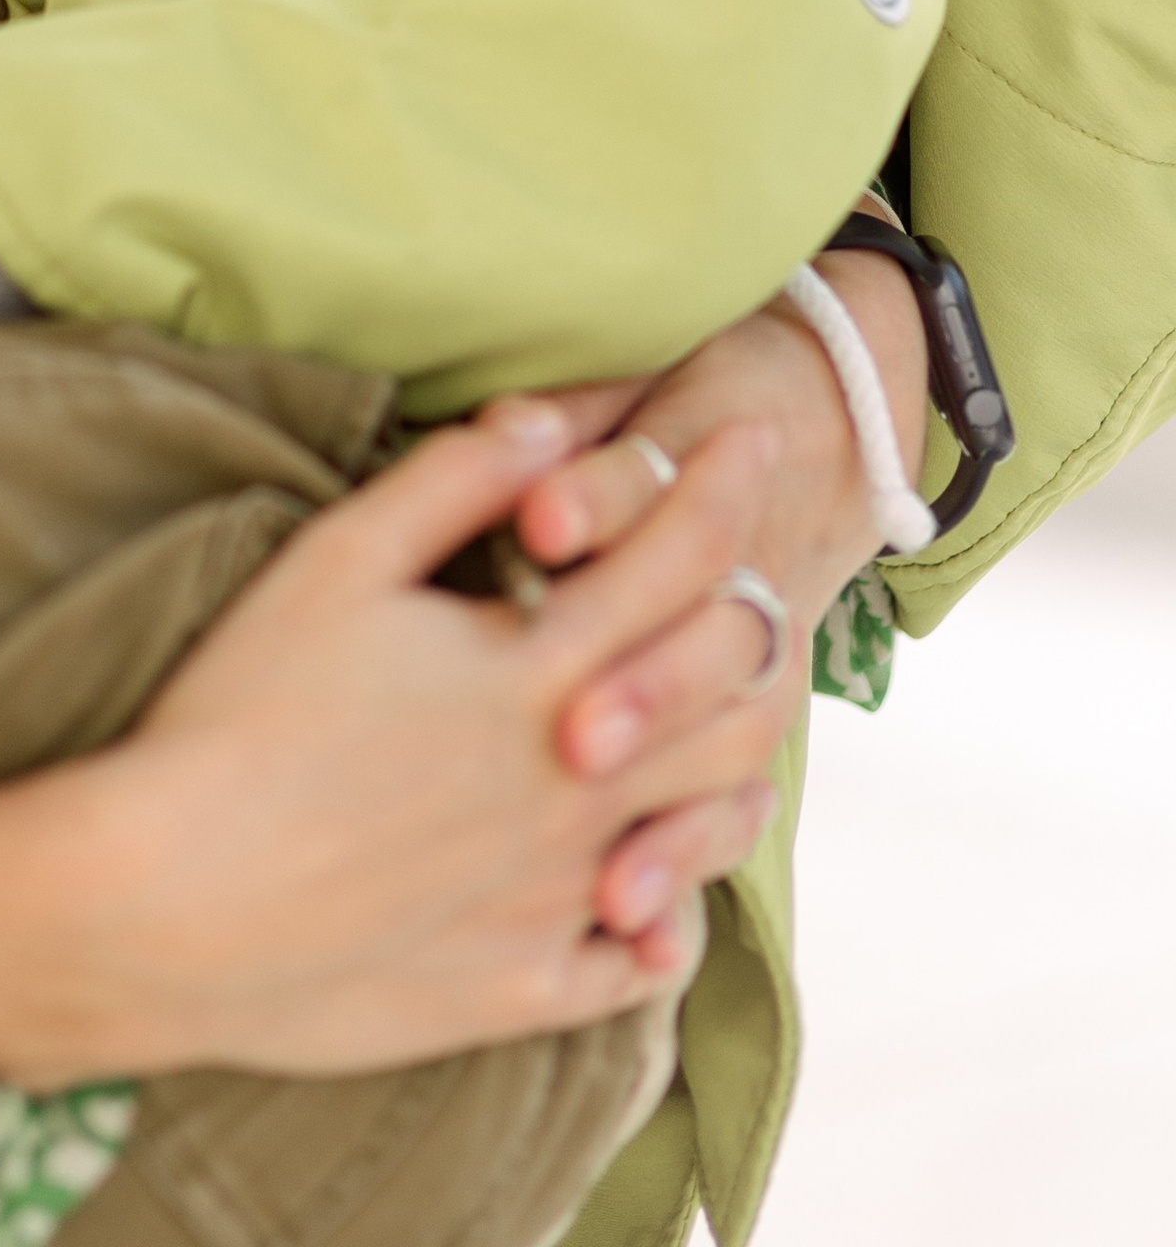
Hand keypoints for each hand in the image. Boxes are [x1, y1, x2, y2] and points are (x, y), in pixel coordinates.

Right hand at [0, 399, 782, 1087]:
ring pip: (711, 825)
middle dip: (755, 620)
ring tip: (721, 731)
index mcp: (537, 669)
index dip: (728, 480)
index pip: (681, 554)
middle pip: (730, 692)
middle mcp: (576, 784)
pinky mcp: (521, 988)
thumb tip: (549, 420)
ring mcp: (557, 897)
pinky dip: (666, 919)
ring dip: (733, 763)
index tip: (754, 430)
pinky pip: (642, 965)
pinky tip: (646, 893)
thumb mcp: (337, 560)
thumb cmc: (238, 708)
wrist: (166, 897)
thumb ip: (453, 480)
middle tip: (748, 586)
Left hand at [517, 253, 929, 932]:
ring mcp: (740, 683)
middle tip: (574, 733)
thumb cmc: (684, 411)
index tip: (542, 529)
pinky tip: (636, 942)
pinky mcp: (727, 748)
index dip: (599, 501)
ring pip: (728, 761)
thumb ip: (581, 418)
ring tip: (610, 890)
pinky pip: (724, 823)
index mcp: (697, 490)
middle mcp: (731, 599)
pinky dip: (688, 880)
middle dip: (643, 689)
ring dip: (672, 826)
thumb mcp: (640, 389)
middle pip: (700, 649)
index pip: (650, 494)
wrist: (815, 433)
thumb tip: (516, 424)